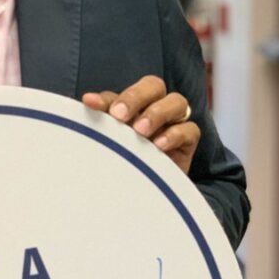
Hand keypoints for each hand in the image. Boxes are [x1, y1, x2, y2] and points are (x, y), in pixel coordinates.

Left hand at [82, 75, 200, 173]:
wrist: (140, 193)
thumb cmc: (123, 161)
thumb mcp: (110, 140)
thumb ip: (102, 120)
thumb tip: (88, 100)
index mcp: (133, 103)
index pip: (121, 92)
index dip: (106, 97)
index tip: (90, 104)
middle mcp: (155, 106)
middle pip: (154, 85)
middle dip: (135, 96)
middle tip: (119, 116)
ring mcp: (174, 122)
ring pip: (177, 101)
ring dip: (157, 113)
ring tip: (140, 131)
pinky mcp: (188, 142)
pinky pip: (190, 130)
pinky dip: (175, 134)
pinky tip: (158, 146)